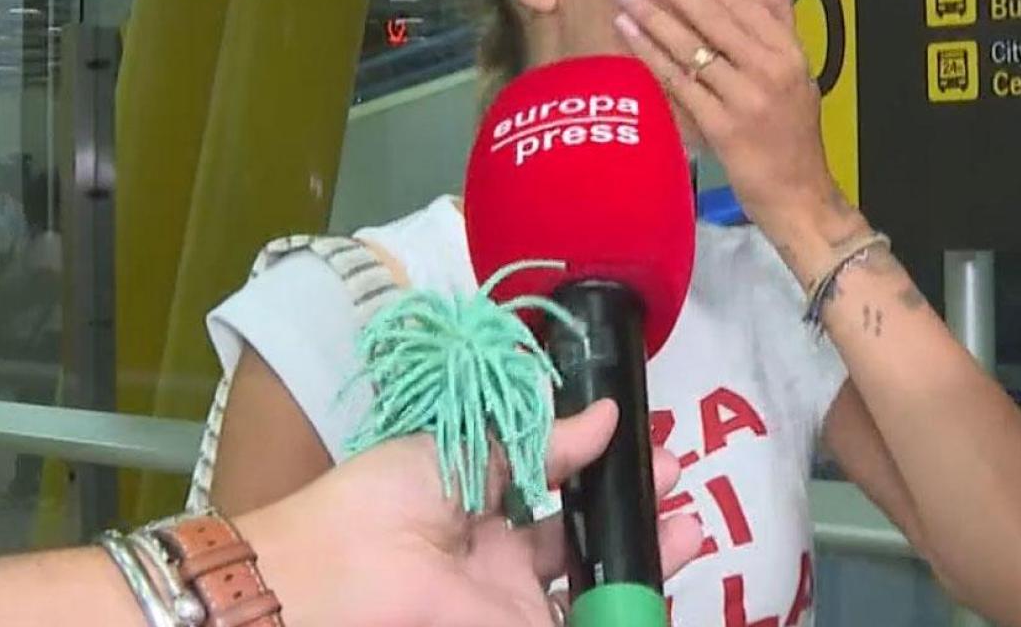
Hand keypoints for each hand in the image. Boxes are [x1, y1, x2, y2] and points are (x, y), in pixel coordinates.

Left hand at [239, 400, 702, 626]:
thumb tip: (606, 414)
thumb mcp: (461, 453)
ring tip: (692, 524)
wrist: (328, 584)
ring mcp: (512, 602)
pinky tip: (662, 577)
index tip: (645, 445)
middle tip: (677, 479)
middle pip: (581, 537)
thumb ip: (539, 443)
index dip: (600, 468)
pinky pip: (582, 619)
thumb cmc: (379, 505)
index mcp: (476, 505)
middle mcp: (499, 557)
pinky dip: (625, 606)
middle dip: (634, 510)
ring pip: (592, 581)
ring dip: (644, 554)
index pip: (553, 486)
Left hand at [610, 0, 856, 255]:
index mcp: (789, 51)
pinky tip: (627, 31)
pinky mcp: (723, 127)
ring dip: (651, 12)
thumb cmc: (792, 133)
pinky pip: (680, 81)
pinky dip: (651, 53)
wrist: (800, 194)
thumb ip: (779, 15)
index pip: (741, 1)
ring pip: (691, 45)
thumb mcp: (797, 70)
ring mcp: (746, 98)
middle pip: (711, 16)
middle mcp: (770, 68)